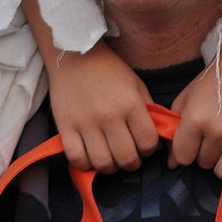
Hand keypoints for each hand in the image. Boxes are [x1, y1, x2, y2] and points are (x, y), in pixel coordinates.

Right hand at [46, 40, 158, 173]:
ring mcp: (86, 123)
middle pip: (127, 159)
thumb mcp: (136, 84)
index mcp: (130, 103)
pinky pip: (76, 158)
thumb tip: (157, 138)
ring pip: (103, 163)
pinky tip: (90, 155)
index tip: (144, 145)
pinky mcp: (65, 126)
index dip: (149, 149)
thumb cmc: (109, 69)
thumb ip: (147, 110)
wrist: (74, 54)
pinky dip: (85, 163)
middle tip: (128, 154)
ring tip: (110, 157)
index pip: (148, 143)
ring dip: (110, 166)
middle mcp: (109, 116)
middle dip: (132, 162)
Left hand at [170, 56, 221, 182]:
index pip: (183, 157)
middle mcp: (217, 130)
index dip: (185, 151)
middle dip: (204, 154)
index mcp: (195, 118)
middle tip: (211, 139)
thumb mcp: (185, 99)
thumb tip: (172, 163)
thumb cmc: (211, 83)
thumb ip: (174, 130)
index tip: (192, 141)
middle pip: (204, 164)